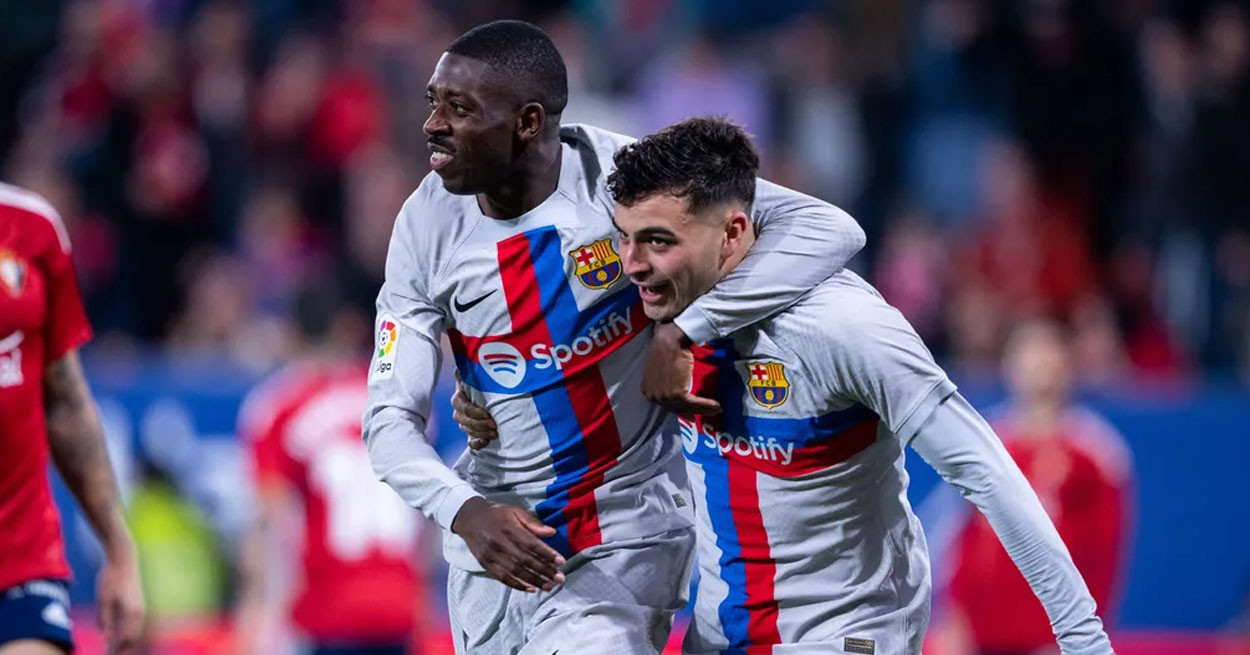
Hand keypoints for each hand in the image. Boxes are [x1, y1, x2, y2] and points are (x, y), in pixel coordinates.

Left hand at [97, 546, 144, 654]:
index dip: (117, 649)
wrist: (123, 558)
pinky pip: (133, 623)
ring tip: (111, 648)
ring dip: (124, 640)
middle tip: (110, 654)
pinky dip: (125, 631)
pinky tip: (113, 632)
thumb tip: (106, 638)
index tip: (107, 654)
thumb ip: (105, 620)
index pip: (126, 639)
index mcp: (132, 613)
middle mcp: (139, 612)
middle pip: (133, 637)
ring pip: (134, 631)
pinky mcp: (137, 603)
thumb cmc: (111, 578)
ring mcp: (140, 607)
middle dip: (123, 648)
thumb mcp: (103, 600)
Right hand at [451, 497, 566, 591]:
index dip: (547, 554)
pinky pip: (502, 577)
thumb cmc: (497, 513)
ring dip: (534, 581)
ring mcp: (491, 555)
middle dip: (544, 571)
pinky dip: (517, 585)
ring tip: (549, 587)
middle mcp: (500, 543)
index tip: (561, 562)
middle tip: (560, 579)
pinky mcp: (485, 563)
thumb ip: (533, 522)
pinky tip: (531, 589)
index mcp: (509, 528)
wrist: (469, 517)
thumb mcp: (515, 510)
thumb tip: (552, 532)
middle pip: (525, 560)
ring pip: (515, 572)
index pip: (531, 544)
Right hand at [452, 370, 496, 449]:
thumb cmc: (493, 383)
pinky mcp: (473, 433)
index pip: (459, 404)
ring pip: (466, 430)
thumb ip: (475, 373)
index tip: (487, 414)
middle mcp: (461, 408)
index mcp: (461, 394)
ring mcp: (466, 422)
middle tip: (494, 424)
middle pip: (461, 419)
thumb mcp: (486, 376)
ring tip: (495, 432)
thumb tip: (457, 370)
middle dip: (478, 423)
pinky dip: (478, 443)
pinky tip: (487, 442)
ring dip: (480, 432)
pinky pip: (470, 442)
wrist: (504, 395)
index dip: (472, 411)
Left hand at [642, 322, 720, 414]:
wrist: (670, 340)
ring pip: (687, 407)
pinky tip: (716, 405)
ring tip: (717, 409)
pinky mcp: (677, 394)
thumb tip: (675, 385)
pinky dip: (707, 405)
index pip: (666, 405)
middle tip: (708, 412)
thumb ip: (664, 380)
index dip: (682, 410)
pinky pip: (694, 403)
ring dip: (704, 409)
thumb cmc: (664, 347)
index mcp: (648, 391)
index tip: (692, 414)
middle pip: (677, 408)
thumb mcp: (659, 368)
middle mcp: (654, 397)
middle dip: (694, 412)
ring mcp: (665, 397)